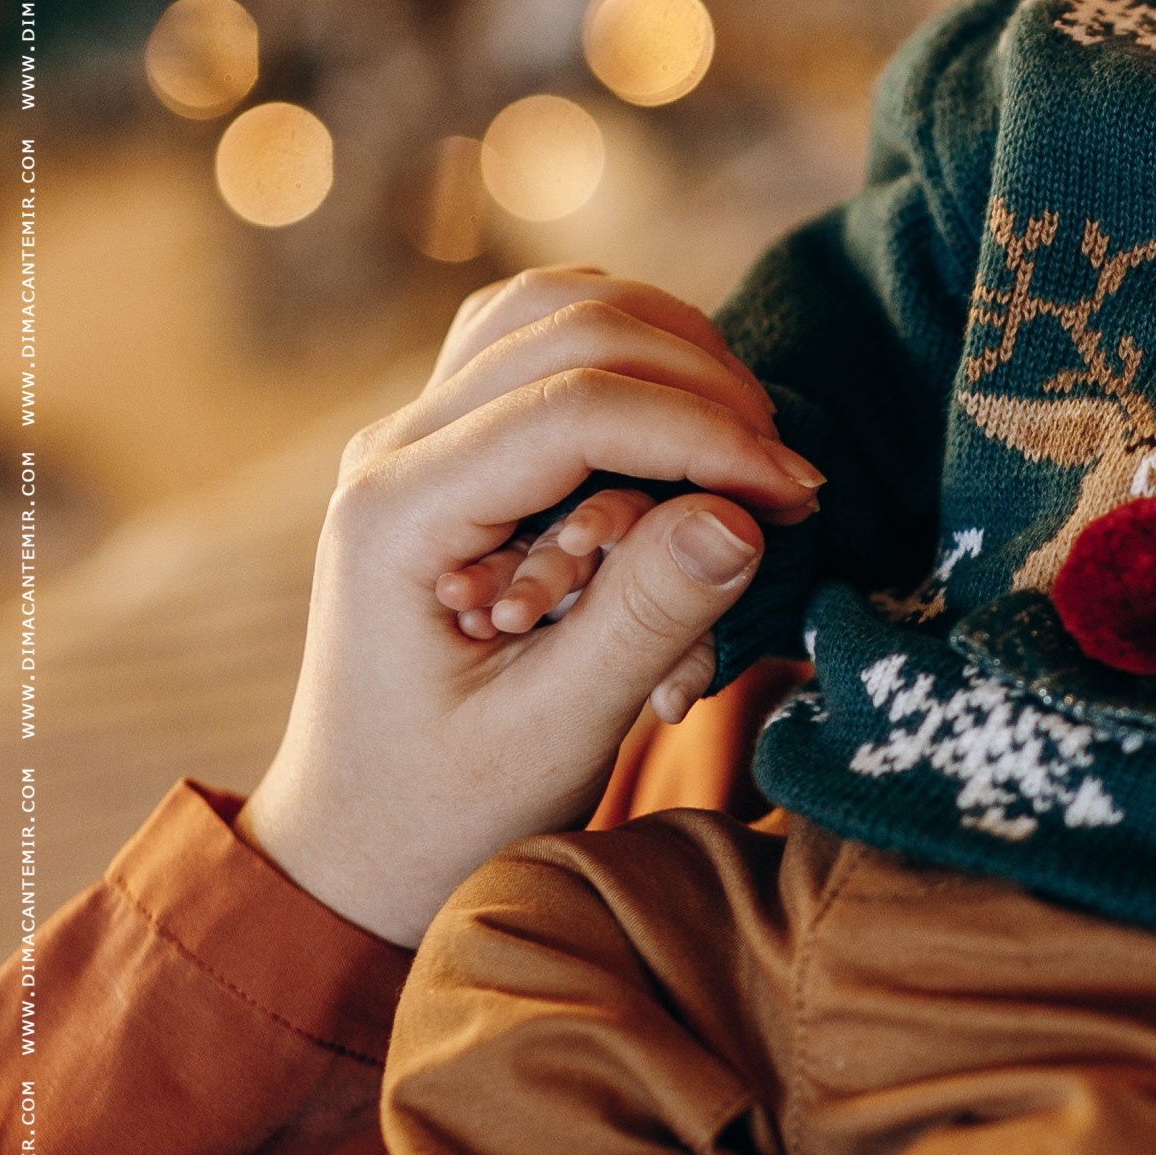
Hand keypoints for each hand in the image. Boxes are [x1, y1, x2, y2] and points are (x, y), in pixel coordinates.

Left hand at [239, 269, 822, 941]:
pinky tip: (690, 424)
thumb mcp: (552, 736)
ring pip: (555, 307)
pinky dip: (632, 358)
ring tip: (746, 445)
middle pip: (570, 328)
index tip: (798, 494)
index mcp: (398, 516)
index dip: (705, 434)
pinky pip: (543, 344)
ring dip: (671, 351)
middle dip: (703, 387)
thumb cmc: (446, 812)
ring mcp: (415, 437)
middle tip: (788, 481)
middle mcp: (394, 451)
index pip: (575, 409)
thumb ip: (642, 620)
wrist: (357, 847)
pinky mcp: (451, 447)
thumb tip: (743, 516)